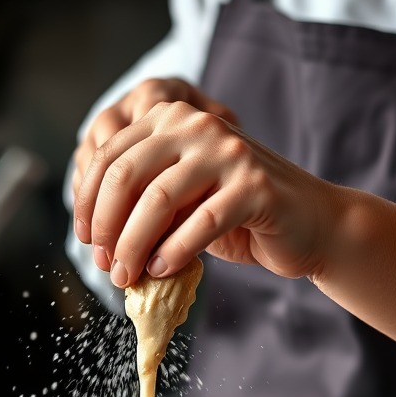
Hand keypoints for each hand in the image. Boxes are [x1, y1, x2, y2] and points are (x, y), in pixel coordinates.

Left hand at [73, 99, 340, 287]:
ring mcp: (229, 153)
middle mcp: (198, 126)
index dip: (88, 202)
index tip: (86, 240)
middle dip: (107, 227)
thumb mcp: (180, 203)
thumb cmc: (237, 215)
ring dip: (134, 246)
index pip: (110, 157)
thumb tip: (98, 238)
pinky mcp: (255, 187)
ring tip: (127, 276)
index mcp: (172, 119)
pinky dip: (174, 253)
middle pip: (126, 175)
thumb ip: (142, 204)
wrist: (309, 224)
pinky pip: (200, 224)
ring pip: (158, 200)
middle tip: (105, 265)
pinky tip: (162, 271)